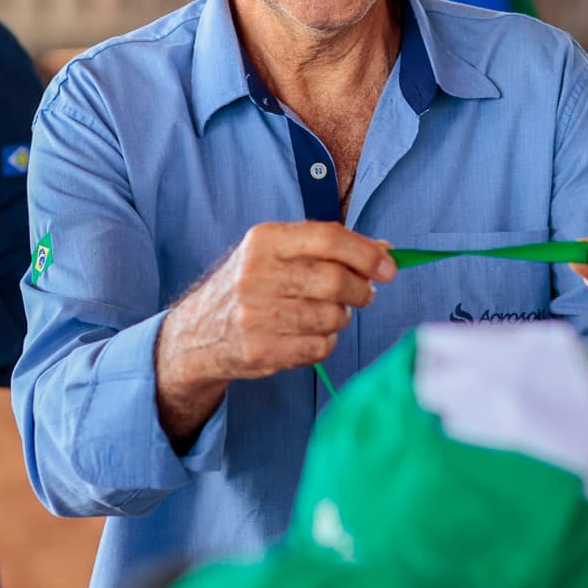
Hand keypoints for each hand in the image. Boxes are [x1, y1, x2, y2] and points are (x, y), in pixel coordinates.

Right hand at [158, 222, 395, 390]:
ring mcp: (255, 315)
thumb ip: (330, 248)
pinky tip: (309, 334)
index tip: (389, 268)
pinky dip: (325, 341)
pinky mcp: (260, 350)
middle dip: (362, 290)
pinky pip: (320, 347)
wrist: (198, 333)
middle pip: (335, 280)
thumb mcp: (278, 253)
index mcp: (264, 240)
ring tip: (326, 313)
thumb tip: (386, 251)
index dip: (366, 253)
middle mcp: (256, 274)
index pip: (329, 237)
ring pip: (332, 317)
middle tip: (365, 294)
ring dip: (341, 317)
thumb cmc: (252, 285)